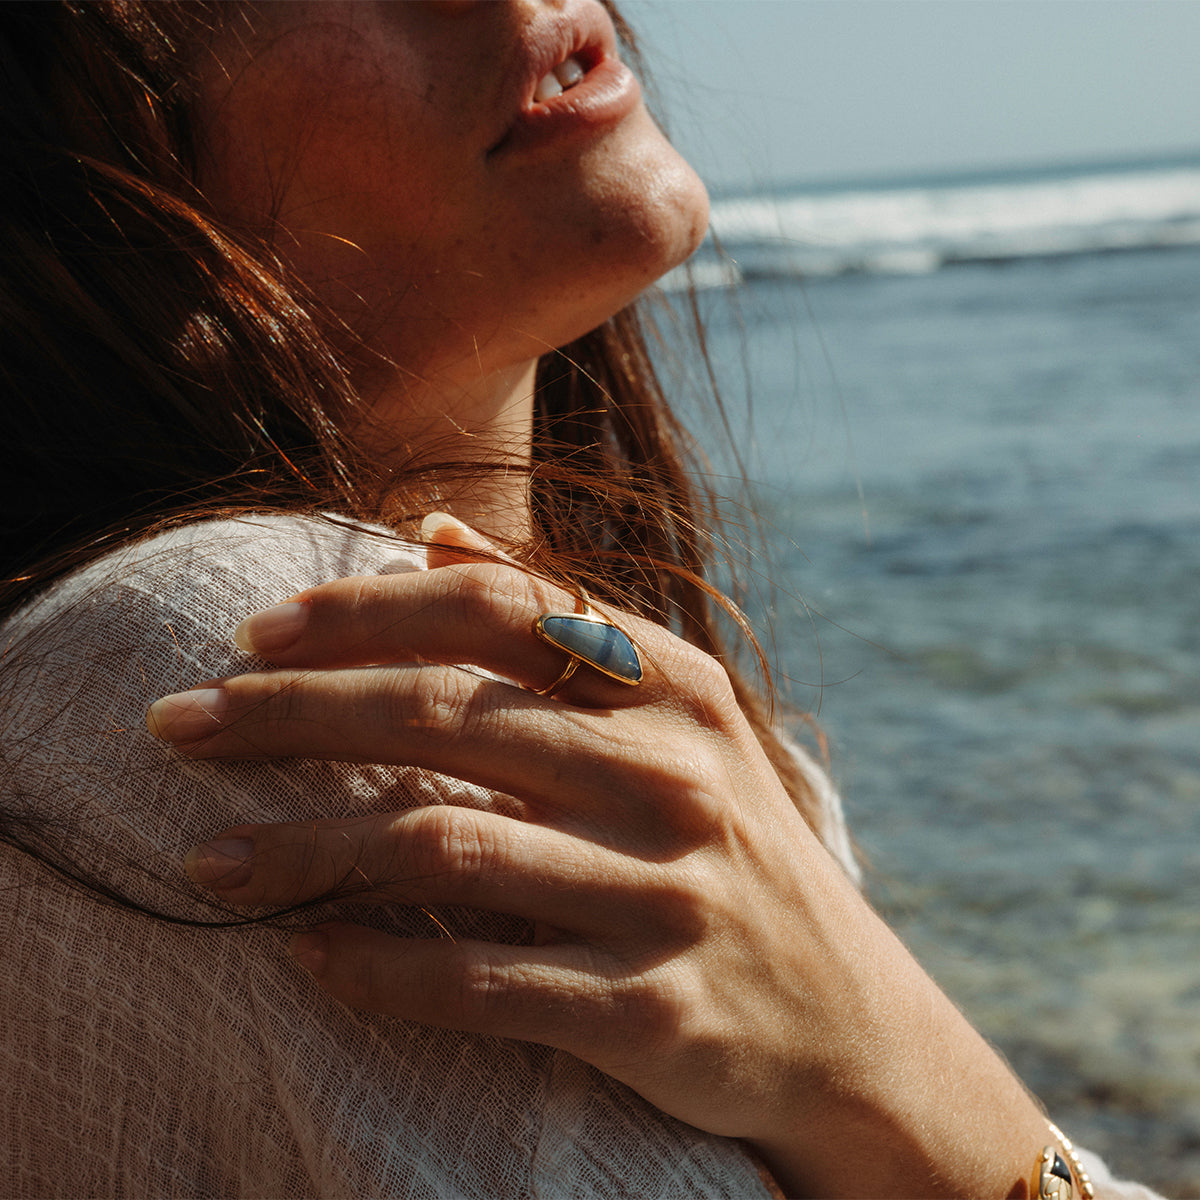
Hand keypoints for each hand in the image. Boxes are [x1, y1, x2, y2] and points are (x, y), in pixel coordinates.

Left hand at [148, 518, 1050, 1198]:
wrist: (844, 1018)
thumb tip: (429, 532)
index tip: (253, 632)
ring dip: (302, 849)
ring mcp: (667, 894)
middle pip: (445, 714)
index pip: (496, 609)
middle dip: (288, 713)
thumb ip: (556, 622)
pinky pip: (479, 982)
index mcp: (679, 687)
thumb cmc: (727, 845)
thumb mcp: (674, 719)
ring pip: (440, 847)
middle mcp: (676, 776)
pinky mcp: (650, 1011)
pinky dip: (376, 966)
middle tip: (176, 724)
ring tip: (203, 860)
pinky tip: (304, 953)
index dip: (360, 610)